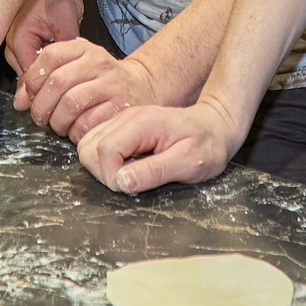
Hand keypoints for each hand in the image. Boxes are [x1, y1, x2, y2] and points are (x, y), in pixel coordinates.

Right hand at [3, 0, 83, 74]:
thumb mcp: (66, 16)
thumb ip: (67, 43)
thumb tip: (71, 67)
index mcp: (18, 40)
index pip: (31, 77)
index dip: (50, 83)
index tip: (67, 81)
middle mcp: (10, 48)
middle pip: (29, 78)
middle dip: (49, 79)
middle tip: (68, 72)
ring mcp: (14, 49)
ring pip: (31, 74)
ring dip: (48, 72)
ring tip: (63, 62)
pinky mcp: (20, 49)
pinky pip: (33, 65)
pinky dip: (46, 65)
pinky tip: (57, 58)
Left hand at [18, 40, 189, 140]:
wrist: (143, 86)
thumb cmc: (101, 80)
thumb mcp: (77, 68)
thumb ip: (45, 79)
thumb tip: (18, 101)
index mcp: (85, 49)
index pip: (49, 56)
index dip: (32, 78)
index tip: (29, 94)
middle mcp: (99, 63)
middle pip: (57, 83)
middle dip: (41, 105)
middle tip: (40, 117)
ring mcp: (112, 85)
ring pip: (70, 104)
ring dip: (57, 121)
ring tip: (58, 125)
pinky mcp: (121, 108)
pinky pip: (88, 124)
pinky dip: (75, 132)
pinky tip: (76, 131)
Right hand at [76, 97, 241, 193]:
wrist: (217, 126)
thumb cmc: (208, 145)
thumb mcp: (188, 163)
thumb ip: (154, 171)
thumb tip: (120, 182)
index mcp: (142, 124)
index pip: (104, 150)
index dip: (110, 175)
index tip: (130, 186)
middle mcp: (127, 118)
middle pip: (88, 148)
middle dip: (102, 172)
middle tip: (130, 181)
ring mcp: (123, 121)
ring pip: (88, 145)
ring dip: (102, 167)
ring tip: (130, 174)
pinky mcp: (122, 128)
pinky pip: (98, 144)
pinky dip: (105, 161)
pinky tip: (129, 166)